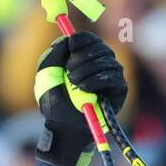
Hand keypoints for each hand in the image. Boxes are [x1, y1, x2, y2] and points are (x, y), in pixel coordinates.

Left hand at [34, 31, 126, 165]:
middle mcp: (101, 65)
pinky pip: (113, 77)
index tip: (72, 44)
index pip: (90, 40)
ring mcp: (112, 77)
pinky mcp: (119, 90)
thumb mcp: (46, 77)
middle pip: (100, 47)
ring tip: (74, 83)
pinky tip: (84, 89)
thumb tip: (66, 39)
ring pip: (107, 61)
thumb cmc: (55, 103)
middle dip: (82, 57)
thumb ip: (53, 56)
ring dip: (87, 70)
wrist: (64, 127)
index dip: (83, 38)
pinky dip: (96, 80)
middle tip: (69, 71)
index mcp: (85, 59)